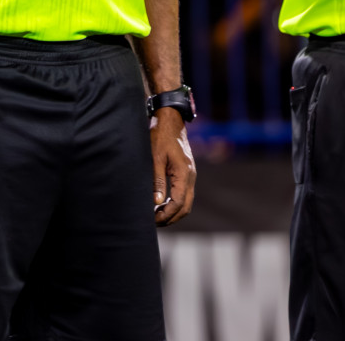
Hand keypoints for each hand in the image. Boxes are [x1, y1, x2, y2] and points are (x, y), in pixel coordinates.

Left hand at [151, 108, 194, 225]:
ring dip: (173, 212)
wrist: (171, 122)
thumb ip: (157, 180)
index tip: (153, 220)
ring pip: (186, 202)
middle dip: (171, 218)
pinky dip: (175, 203)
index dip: (167, 215)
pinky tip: (162, 205)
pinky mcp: (186, 174)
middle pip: (185, 207)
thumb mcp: (155, 158)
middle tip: (154, 223)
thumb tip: (156, 202)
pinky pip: (184, 194)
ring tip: (157, 217)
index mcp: (184, 175)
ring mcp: (190, 176)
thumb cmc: (160, 137)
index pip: (178, 203)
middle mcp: (191, 178)